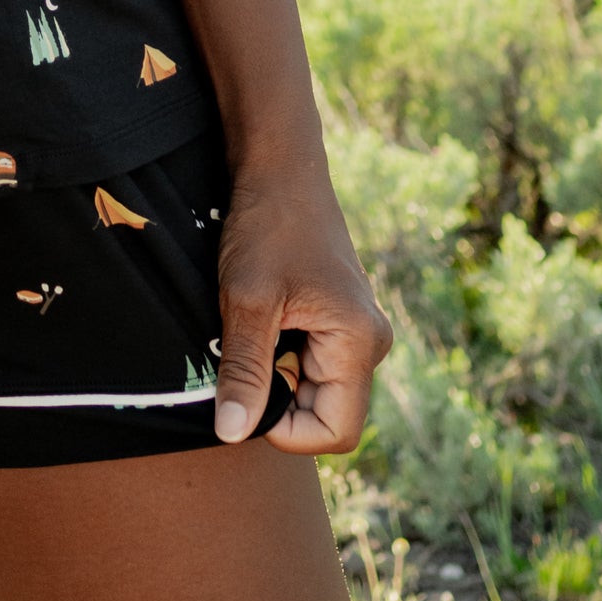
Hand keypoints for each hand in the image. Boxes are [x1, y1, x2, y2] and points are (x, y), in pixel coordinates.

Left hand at [210, 158, 391, 452]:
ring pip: (315, 389)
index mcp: (360, 343)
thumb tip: (231, 433)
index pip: (335, 432)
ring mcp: (357, 332)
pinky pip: (312, 363)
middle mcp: (370, 343)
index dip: (286, 430)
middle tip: (238, 357)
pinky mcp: (339, 321)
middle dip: (278, 401)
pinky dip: (280, 355)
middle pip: (326, 413)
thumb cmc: (267, 226)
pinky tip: (258, 320)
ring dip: (275, 376)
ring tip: (248, 330)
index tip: (243, 395)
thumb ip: (243, 370)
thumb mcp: (246, 300)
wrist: (280, 167)